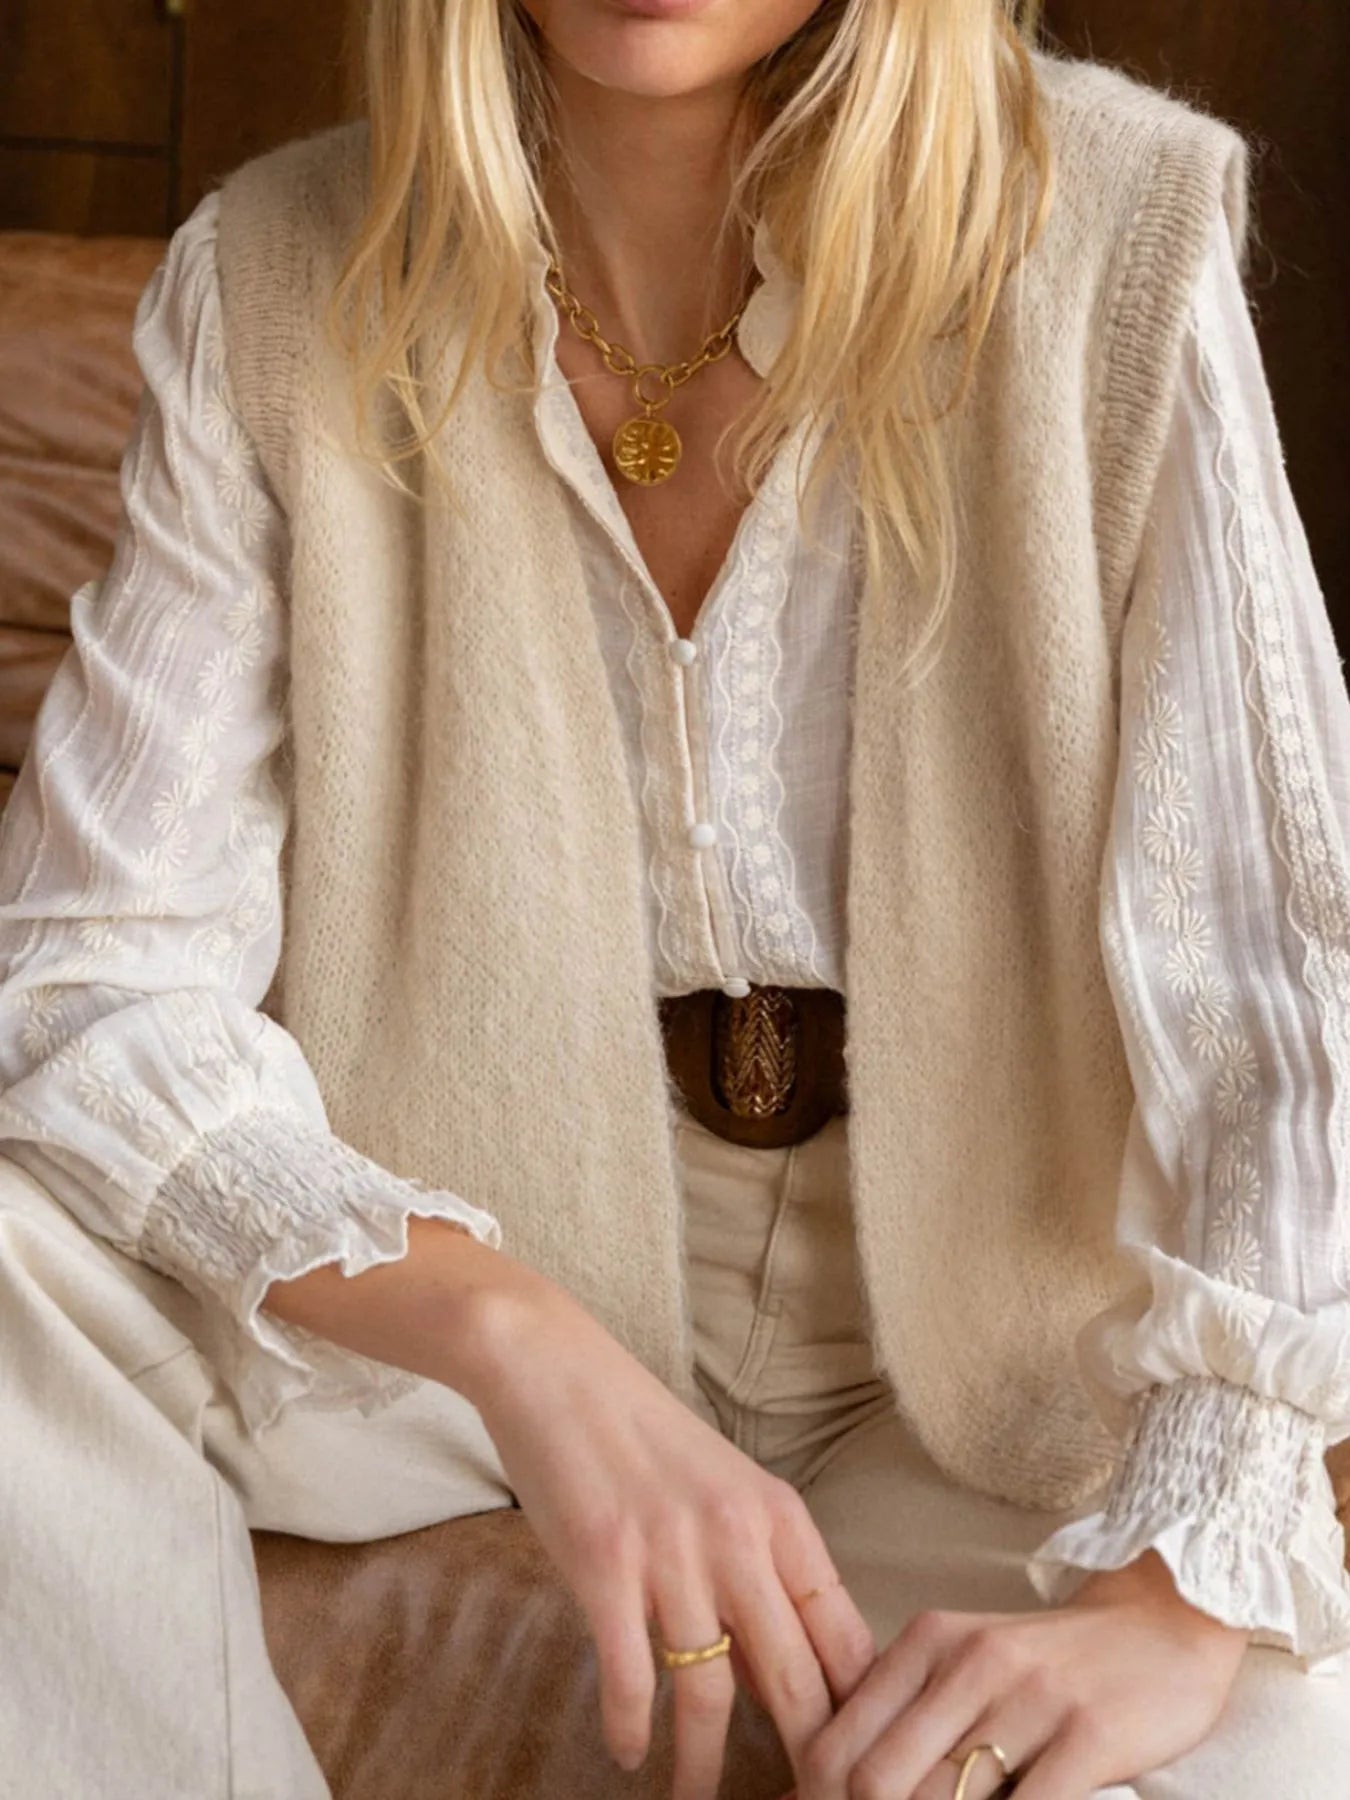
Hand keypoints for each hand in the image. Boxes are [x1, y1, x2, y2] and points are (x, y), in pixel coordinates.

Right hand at [459, 1259, 877, 1799]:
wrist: (556, 1372)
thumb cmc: (642, 1434)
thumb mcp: (725, 1487)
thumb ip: (761, 1567)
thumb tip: (791, 1669)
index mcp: (779, 1516)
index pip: (843, 1635)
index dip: (857, 1713)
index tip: (856, 1766)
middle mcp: (736, 1536)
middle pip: (793, 1677)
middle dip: (805, 1758)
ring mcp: (671, 1553)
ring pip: (712, 1693)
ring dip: (706, 1766)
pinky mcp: (605, 1566)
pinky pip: (632, 1675)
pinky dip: (632, 1728)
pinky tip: (629, 1754)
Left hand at [784, 1550, 1248, 1798]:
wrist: (1163, 1622)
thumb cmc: (1050, 1661)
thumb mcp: (966, 1661)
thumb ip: (904, 1715)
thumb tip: (823, 1786)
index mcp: (928, 1642)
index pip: (838, 1743)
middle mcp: (970, 1661)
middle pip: (877, 1780)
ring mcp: (1031, 1696)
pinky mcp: (1088, 1734)